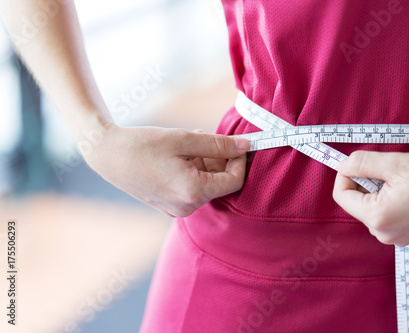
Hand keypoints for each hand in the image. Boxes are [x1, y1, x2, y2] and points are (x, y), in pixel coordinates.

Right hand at [82, 125, 249, 216]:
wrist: (106, 155)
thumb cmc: (143, 144)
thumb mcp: (185, 139)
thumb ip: (219, 145)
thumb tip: (245, 146)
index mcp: (193, 192)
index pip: (235, 181)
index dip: (241, 160)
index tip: (238, 143)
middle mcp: (187, 207)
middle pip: (220, 184)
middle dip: (220, 160)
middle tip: (205, 137)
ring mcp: (177, 209)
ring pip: (207, 185)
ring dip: (206, 163)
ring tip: (189, 143)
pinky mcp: (169, 206)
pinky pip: (193, 189)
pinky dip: (194, 171)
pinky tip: (180, 155)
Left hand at [332, 151, 408, 245]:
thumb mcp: (394, 163)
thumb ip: (362, 163)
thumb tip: (342, 165)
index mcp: (378, 218)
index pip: (341, 196)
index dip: (344, 175)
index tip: (354, 161)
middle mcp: (384, 234)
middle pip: (354, 203)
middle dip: (362, 182)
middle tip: (384, 169)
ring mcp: (395, 238)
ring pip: (368, 208)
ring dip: (375, 191)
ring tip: (399, 180)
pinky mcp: (405, 236)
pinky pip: (383, 216)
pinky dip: (385, 200)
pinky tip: (405, 190)